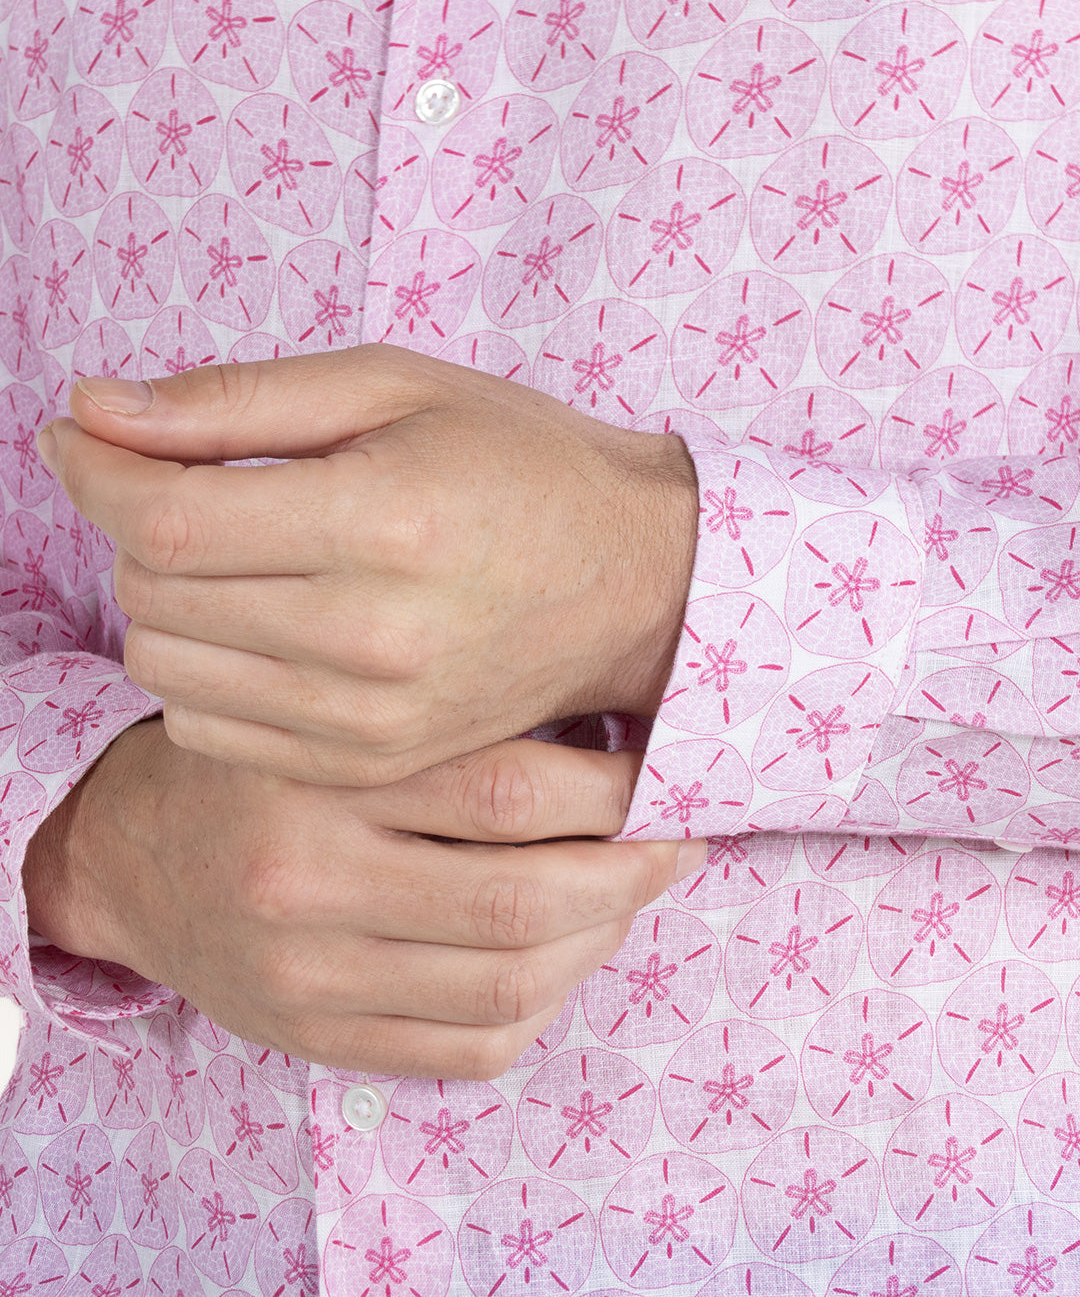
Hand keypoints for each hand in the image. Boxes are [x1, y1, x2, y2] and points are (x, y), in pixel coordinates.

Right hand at [23, 717, 704, 1078]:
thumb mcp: (334, 711)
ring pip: (511, 983)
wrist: (134, 855)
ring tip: (628, 897)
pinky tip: (565, 957)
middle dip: (632, 874)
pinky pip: (471, 1049)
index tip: (660, 772)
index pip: (508, 788)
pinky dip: (546, 1006)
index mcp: (321, 776)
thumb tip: (610, 736)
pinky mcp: (317, 1037)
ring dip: (601, 941)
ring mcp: (312, 975)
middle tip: (678, 842)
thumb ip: (445, 720)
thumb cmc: (260, 766)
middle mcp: (310, 879)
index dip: (614, 788)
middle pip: (523, 898)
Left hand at [37, 345, 696, 785]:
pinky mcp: (369, 760)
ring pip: (166, 669)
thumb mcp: (393, 388)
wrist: (635, 582)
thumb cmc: (521, 465)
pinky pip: (213, 731)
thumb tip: (94, 411)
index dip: (94, 471)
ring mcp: (370, 717)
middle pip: (152, 596)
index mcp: (381, 522)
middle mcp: (371, 636)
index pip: (166, 519)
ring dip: (159, 603)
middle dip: (127, 524)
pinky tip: (250, 624)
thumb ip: (236, 400)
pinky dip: (199, 672)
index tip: (80, 435)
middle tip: (172, 481)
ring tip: (220, 556)